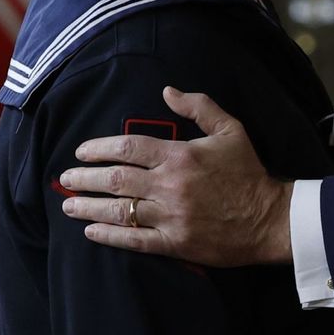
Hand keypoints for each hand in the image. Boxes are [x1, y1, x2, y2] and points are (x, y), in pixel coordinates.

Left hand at [58, 86, 293, 266]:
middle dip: (85, 178)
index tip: (82, 152)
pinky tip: (90, 232)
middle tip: (65, 179)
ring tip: (68, 206)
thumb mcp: (230, 130)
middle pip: (117, 179)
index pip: (129, 147)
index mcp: (180, 155)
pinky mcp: (174, 243)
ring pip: (119, 211)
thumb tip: (167, 91)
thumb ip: (199, 107)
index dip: (100, 148)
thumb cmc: (247, 172)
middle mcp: (170, 185)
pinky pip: (133, 241)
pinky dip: (108, 236)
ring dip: (88, 207)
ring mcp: (170, 216)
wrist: (268, 218)